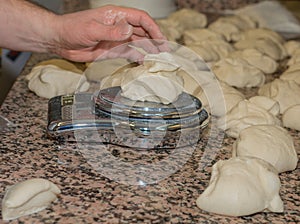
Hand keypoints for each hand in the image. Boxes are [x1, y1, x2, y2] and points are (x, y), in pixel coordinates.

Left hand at [51, 5, 166, 61]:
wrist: (60, 40)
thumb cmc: (72, 28)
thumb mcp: (92, 29)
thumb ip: (112, 31)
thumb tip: (130, 30)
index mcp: (116, 15)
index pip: (140, 19)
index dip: (153, 27)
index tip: (160, 38)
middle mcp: (119, 26)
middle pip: (142, 31)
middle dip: (154, 39)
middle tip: (164, 50)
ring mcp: (117, 38)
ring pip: (138, 42)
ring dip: (148, 48)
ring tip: (158, 57)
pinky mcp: (112, 50)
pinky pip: (128, 53)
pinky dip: (137, 57)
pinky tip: (143, 61)